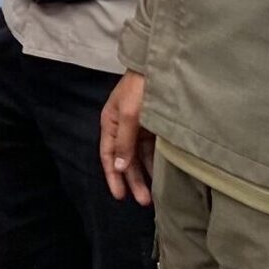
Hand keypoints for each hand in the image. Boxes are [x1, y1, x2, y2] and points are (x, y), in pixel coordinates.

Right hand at [100, 71, 153, 205]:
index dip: (113, 176)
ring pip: (139, 157)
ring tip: (153, 195)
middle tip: (143, 202)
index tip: (120, 196)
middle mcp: (122, 128)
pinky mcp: (153, 126)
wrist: (161, 67)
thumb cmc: (140, 89)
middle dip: (132, 181)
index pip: (107, 155)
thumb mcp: (130, 115)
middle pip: (125, 159)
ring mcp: (138, 127)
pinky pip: (152, 150)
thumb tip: (118, 166)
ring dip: (145, 175)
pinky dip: (155, 163)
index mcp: (110, 123)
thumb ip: (124, 142)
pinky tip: (161, 176)